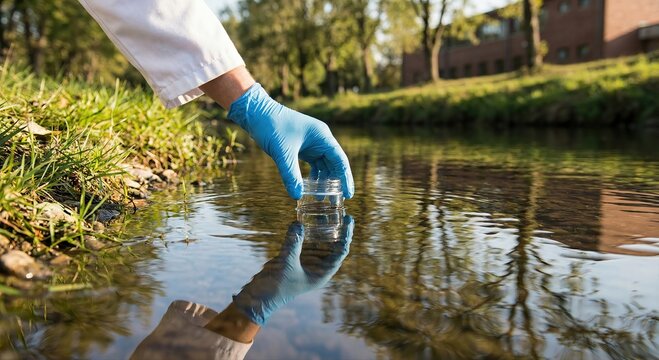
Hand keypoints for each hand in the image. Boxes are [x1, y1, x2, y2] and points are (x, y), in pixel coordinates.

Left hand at [227, 84, 353, 199]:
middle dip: (336, 182)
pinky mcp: (301, 147)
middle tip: (337, 201)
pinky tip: (311, 188)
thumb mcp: (282, 153)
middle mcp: (320, 139)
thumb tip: (297, 196)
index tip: (348, 195)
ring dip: (324, 180)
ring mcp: (311, 143)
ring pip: (323, 165)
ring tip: (324, 198)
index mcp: (322, 137)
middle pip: (334, 164)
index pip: (340, 160)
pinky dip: (313, 176)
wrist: (256, 113)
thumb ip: (290, 174)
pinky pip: (313, 164)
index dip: (345, 178)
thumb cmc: (272, 126)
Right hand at [232, 216, 353, 324]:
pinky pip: (305, 242)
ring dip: (321, 229)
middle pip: (332, 245)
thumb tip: (298, 223)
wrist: (260, 297)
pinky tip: (306, 220)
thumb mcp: (286, 263)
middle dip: (335, 229)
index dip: (346, 235)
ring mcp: (307, 262)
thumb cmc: (277, 286)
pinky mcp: (296, 258)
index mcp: (323, 273)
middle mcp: (318, 267)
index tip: (347, 219)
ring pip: (319, 242)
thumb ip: (293, 243)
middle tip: (337, 211)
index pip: (340, 251)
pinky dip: (307, 232)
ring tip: (324, 211)